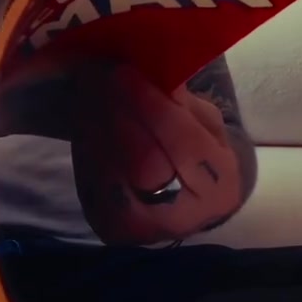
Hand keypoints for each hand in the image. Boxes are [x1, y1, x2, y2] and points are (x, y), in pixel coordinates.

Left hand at [70, 63, 244, 245]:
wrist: (182, 204)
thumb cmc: (199, 155)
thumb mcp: (204, 125)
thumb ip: (183, 104)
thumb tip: (158, 73)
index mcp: (218, 188)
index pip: (185, 144)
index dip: (153, 108)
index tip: (126, 73)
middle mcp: (180, 218)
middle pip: (143, 164)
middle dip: (118, 114)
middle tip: (99, 76)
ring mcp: (140, 229)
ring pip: (111, 173)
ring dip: (94, 125)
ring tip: (87, 88)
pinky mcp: (108, 227)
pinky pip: (90, 182)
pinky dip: (84, 145)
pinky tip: (83, 116)